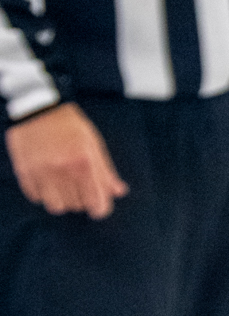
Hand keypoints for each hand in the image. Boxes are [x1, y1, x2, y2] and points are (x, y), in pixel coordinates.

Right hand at [5, 103, 128, 217]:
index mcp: (84, 163)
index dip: (100, 208)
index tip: (100, 206)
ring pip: (55, 206)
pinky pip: (36, 197)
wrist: (38, 107)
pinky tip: (48, 181)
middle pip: (77, 206)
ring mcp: (40, 172)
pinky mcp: (23, 172)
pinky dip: (44, 194)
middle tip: (81, 187)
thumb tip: (119, 192)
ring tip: (64, 186)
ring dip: (62, 200)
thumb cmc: (70, 125)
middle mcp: (62, 170)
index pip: (96, 203)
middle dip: (82, 200)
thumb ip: (105, 172)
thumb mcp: (94, 145)